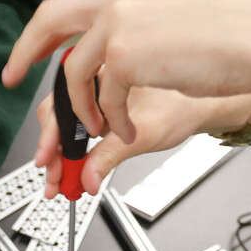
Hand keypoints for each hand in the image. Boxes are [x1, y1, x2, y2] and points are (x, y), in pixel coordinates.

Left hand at [4, 0, 250, 146]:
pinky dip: (113, 123)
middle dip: (25, 52)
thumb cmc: (235, 33)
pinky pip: (102, 100)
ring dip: (85, 109)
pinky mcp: (124, 55)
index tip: (27, 50)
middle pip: (50, 22)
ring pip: (74, 74)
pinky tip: (131, 131)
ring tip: (105, 128)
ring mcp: (118, 24)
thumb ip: (138, 30)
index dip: (40, 31)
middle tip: (13, 77)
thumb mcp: (174, 21)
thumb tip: (112, 55)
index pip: (67, 5)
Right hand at [34, 87, 250, 197]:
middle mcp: (95, 78)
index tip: (47, 161)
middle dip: (53, 151)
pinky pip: (80, 127)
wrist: (203, 108)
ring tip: (63, 180)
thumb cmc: (184, 106)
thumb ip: (110, 157)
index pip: (62, 103)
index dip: (51, 136)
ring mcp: (97, 94)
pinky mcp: (102, 108)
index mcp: (102, 69)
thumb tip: (87, 178)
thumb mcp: (144, 133)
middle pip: (58, 114)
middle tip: (54, 178)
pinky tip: (76, 168)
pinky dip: (76, 150)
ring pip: (66, 123)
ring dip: (62, 155)